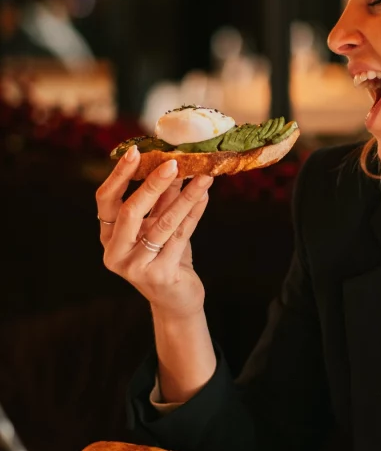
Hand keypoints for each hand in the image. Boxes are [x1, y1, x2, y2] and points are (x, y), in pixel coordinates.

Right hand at [96, 146, 212, 317]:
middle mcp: (115, 253)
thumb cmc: (165, 257)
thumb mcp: (158, 225)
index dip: (120, 175)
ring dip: (185, 197)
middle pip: (130, 211)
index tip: (136, 151)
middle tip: (174, 162)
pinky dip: (194, 214)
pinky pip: (180, 236)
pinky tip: (205, 197)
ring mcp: (135, 266)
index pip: (106, 199)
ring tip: (203, 176)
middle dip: (153, 184)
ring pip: (162, 223)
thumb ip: (162, 199)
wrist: (177, 299)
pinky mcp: (160, 275)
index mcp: (108, 236)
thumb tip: (174, 163)